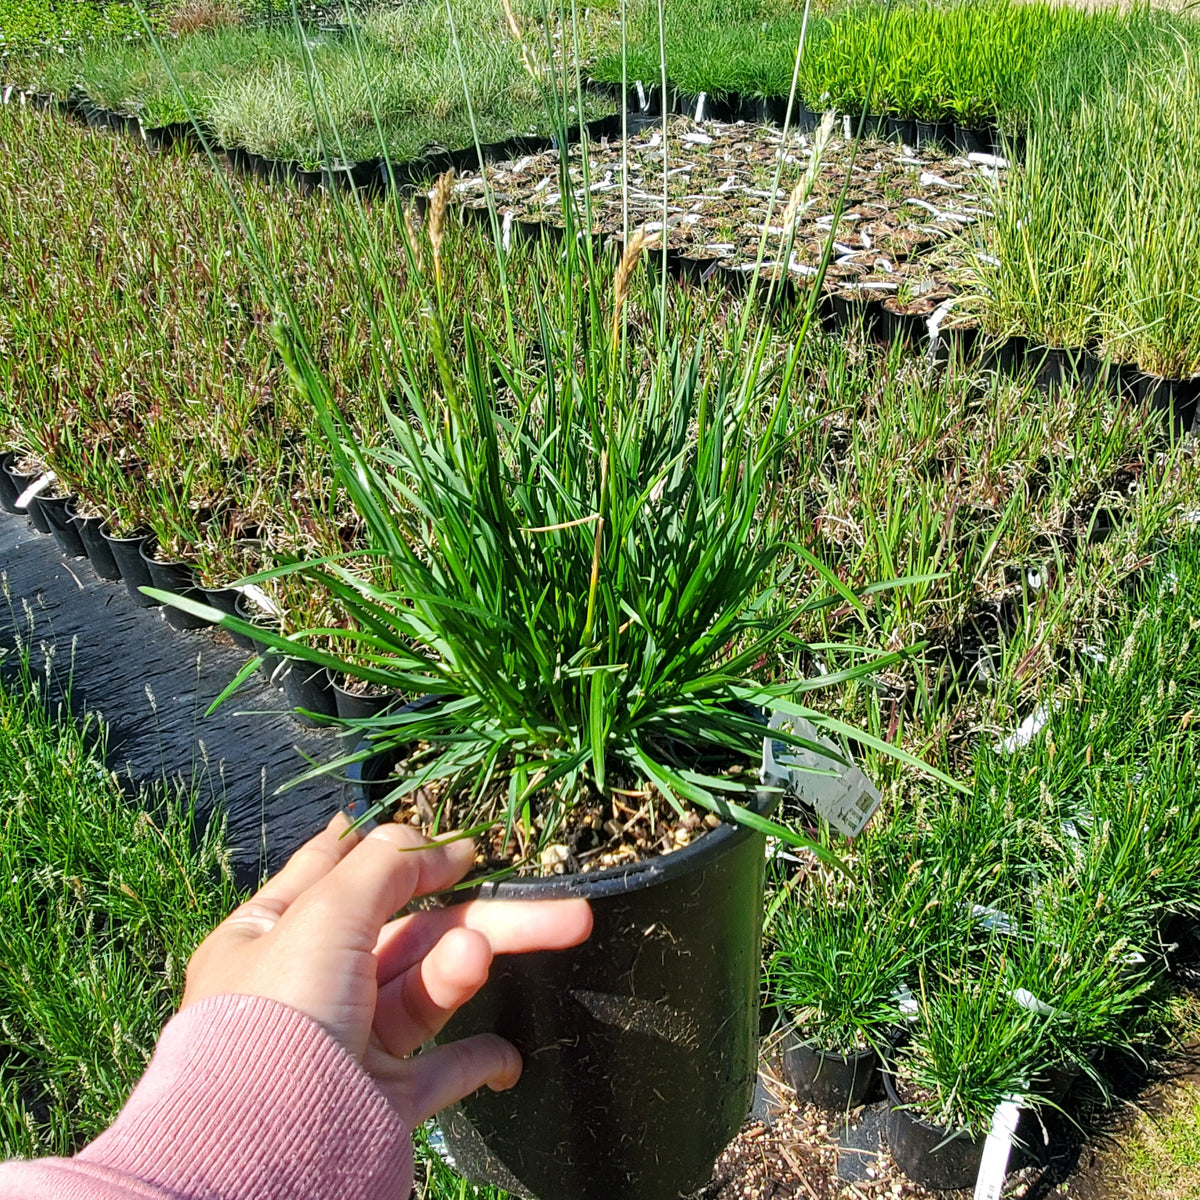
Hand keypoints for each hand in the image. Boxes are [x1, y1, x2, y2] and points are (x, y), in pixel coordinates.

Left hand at [182, 814, 591, 1125]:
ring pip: (430, 990)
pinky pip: (442, 1070)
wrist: (266, 1153)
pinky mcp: (381, 1098)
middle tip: (559, 908)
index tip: (451, 841)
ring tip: (484, 954)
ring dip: (467, 966)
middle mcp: (311, 984)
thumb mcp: (325, 911)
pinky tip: (510, 1056)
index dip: (394, 853)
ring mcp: (349, 1042)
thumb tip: (438, 844)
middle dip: (482, 914)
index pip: (337, 872)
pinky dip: (480, 1059)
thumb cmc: (278, 1015)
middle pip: (411, 931)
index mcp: (274, 933)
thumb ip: (388, 866)